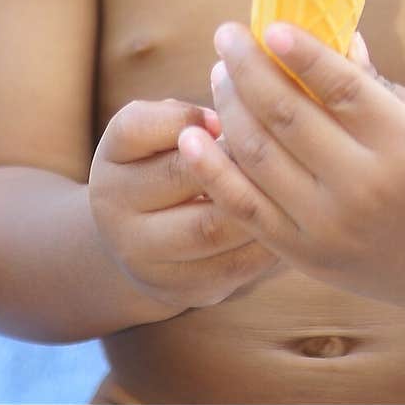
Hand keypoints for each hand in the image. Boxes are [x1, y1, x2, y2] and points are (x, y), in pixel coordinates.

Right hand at [88, 96, 278, 319]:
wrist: (143, 241)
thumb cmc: (168, 163)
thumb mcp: (162, 132)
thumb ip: (190, 117)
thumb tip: (237, 118)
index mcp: (112, 155)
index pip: (138, 126)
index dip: (187, 116)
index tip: (223, 115)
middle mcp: (113, 206)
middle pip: (181, 175)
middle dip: (235, 157)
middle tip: (278, 143)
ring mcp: (142, 255)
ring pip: (209, 227)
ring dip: (256, 201)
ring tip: (292, 179)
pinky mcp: (177, 289)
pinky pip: (231, 266)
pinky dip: (265, 242)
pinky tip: (291, 219)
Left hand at [178, 23, 404, 328]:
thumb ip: (381, 84)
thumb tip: (335, 36)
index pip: (341, 89)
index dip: (302, 53)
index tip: (269, 24)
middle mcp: (365, 188)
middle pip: (288, 118)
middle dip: (248, 69)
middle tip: (226, 34)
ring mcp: (331, 227)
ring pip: (260, 158)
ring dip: (229, 109)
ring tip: (219, 72)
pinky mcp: (307, 256)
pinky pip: (246, 210)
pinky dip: (212, 173)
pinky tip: (191, 138)